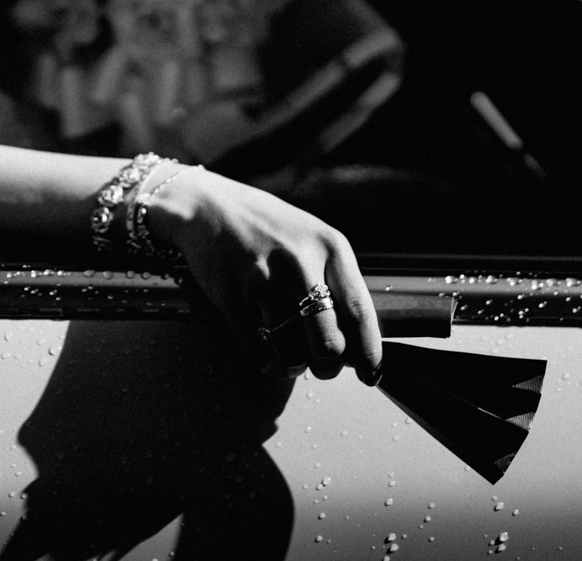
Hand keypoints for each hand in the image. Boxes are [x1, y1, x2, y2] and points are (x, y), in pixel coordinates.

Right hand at [145, 166, 382, 382]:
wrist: (209, 207)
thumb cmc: (269, 228)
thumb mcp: (312, 238)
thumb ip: (334, 280)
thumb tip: (352, 341)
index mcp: (330, 246)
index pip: (359, 312)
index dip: (369, 352)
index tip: (371, 374)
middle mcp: (299, 262)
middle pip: (328, 341)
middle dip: (329, 366)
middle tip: (325, 368)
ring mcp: (262, 280)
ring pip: (291, 350)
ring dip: (295, 365)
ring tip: (293, 359)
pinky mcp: (231, 296)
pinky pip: (257, 346)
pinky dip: (266, 359)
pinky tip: (268, 352)